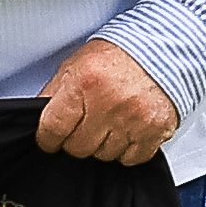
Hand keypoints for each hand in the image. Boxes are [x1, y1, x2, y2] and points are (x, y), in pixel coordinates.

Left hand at [35, 35, 180, 167]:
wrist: (165, 47)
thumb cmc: (121, 53)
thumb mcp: (77, 64)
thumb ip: (55, 92)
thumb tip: (39, 119)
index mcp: (84, 84)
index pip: (52, 129)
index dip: (48, 139)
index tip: (51, 139)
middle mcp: (108, 104)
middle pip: (78, 147)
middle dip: (78, 138)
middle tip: (86, 123)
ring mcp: (133, 120)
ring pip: (104, 155)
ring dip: (104, 143)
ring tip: (111, 121)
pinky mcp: (154, 131)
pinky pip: (131, 159)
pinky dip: (128, 150)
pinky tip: (128, 130)